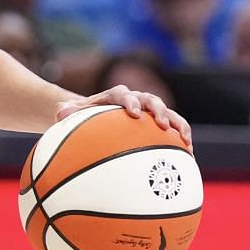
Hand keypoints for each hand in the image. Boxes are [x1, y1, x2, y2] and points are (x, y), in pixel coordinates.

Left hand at [61, 84, 192, 147]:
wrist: (97, 115)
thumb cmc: (84, 116)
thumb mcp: (73, 114)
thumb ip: (68, 112)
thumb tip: (60, 113)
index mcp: (115, 95)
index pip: (123, 94)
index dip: (129, 101)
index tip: (133, 113)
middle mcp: (136, 99)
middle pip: (151, 100)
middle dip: (159, 111)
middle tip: (163, 125)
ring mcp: (148, 111)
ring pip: (168, 113)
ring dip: (178, 125)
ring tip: (186, 141)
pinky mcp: (157, 123)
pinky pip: (172, 129)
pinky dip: (181, 139)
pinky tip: (189, 155)